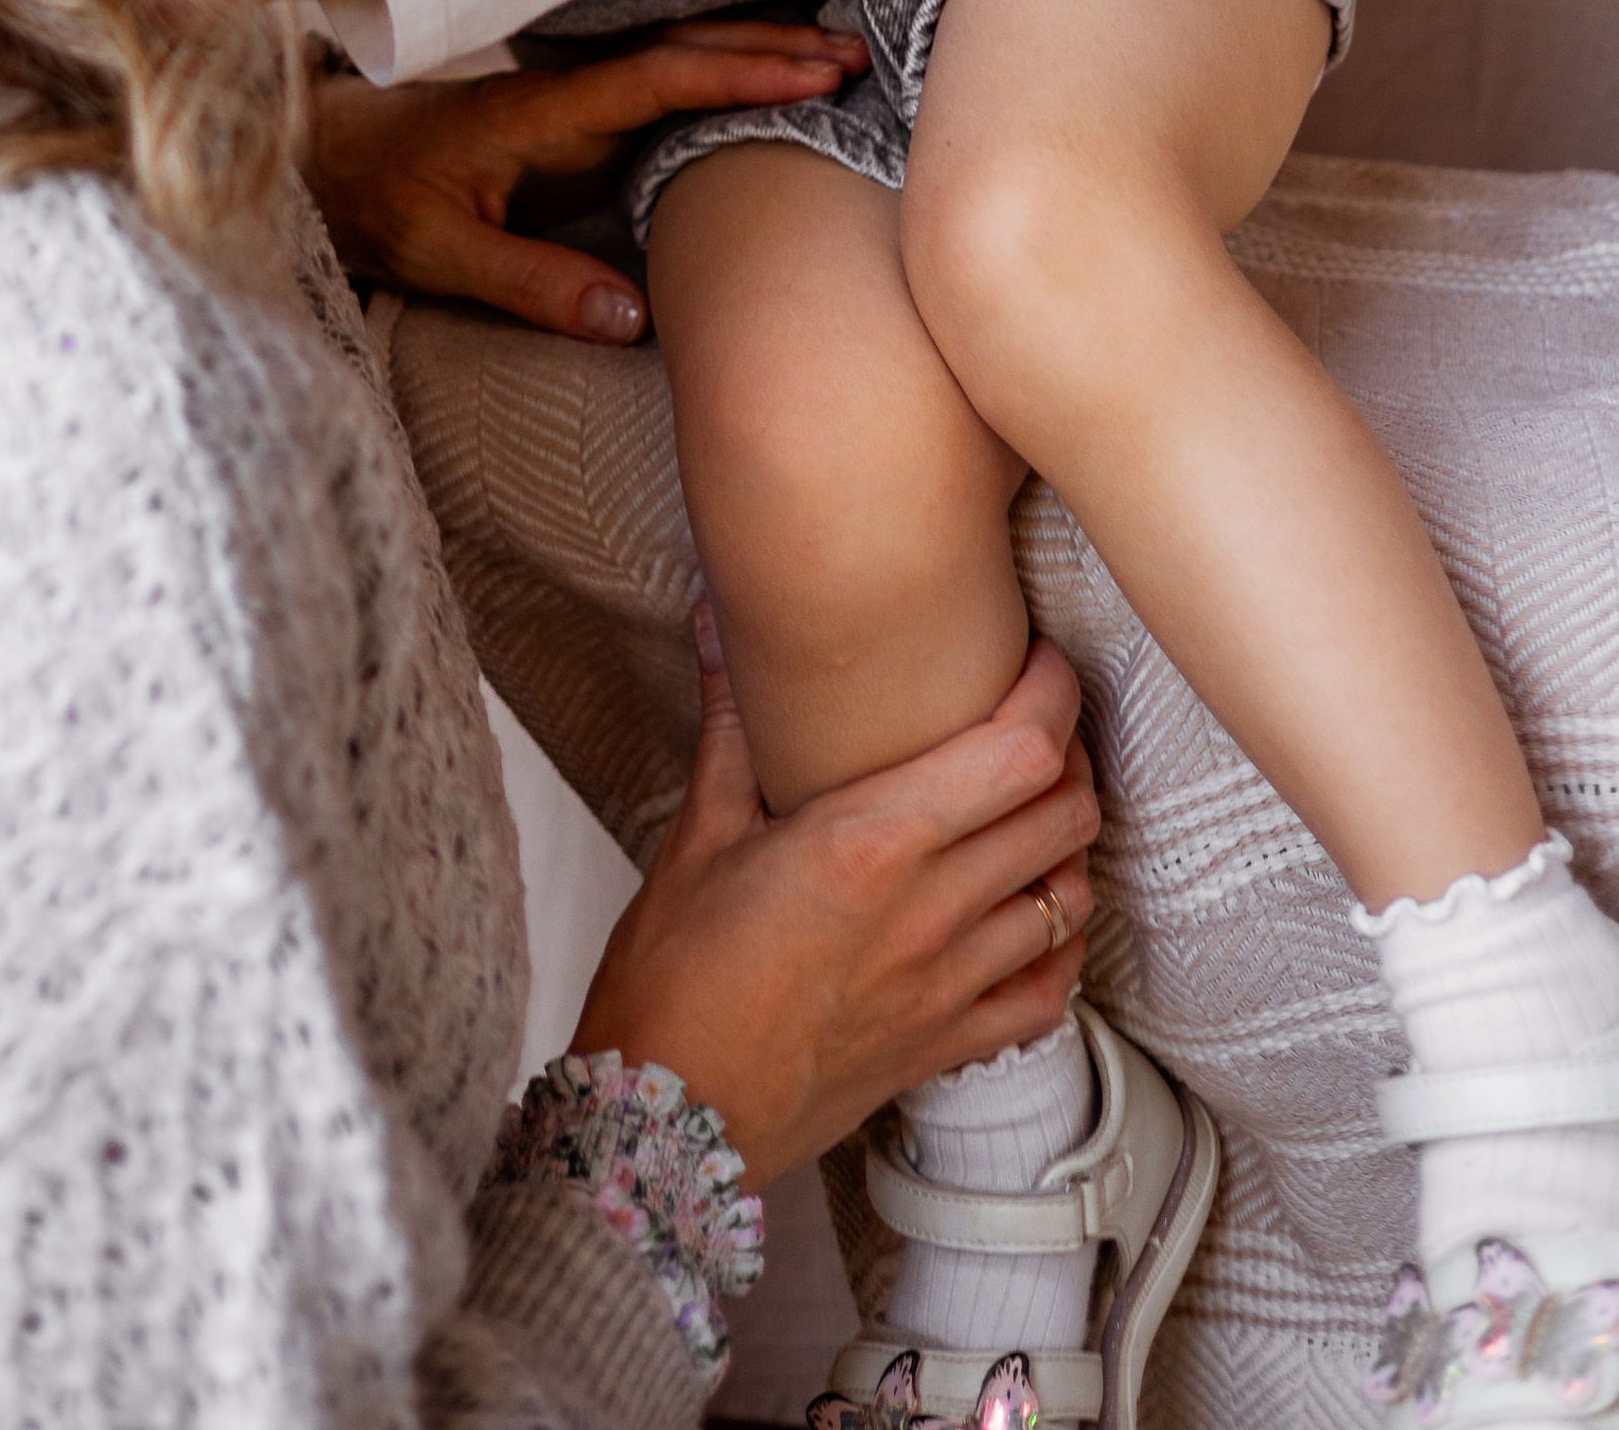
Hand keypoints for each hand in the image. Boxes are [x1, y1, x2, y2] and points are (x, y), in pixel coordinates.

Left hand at [305, 16, 870, 344]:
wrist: (331, 161)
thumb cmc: (380, 201)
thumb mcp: (439, 255)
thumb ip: (530, 283)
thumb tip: (632, 318)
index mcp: (537, 110)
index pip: (652, 76)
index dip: (733, 71)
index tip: (809, 73)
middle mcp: (567, 92)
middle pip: (683, 51)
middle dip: (770, 49)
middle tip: (859, 57)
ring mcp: (579, 103)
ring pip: (682, 62)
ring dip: (758, 54)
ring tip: (845, 58)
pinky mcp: (585, 125)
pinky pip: (668, 92)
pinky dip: (727, 78)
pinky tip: (778, 83)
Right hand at [572, 632, 1098, 1185]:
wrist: (670, 1114)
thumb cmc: (675, 979)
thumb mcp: (698, 834)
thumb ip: (729, 725)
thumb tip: (717, 625)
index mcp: (872, 841)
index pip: (1018, 750)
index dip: (1052, 694)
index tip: (1038, 662)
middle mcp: (929, 909)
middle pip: (1063, 814)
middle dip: (1068, 757)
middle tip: (1034, 728)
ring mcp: (948, 985)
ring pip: (1070, 899)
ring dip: (1067, 848)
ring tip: (1035, 814)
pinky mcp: (948, 1047)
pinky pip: (1049, 993)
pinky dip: (1060, 947)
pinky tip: (1033, 919)